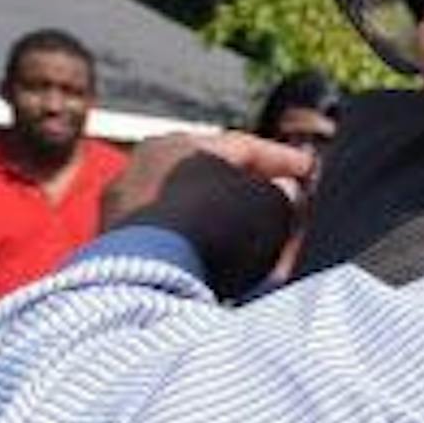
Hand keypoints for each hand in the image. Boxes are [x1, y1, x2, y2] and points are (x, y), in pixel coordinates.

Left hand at [103, 134, 314, 297]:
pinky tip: (231, 278)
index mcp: (176, 143)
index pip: (242, 147)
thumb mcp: (272, 202)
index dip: (284, 160)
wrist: (154, 279)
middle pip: (215, 184)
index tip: (309, 172)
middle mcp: (140, 170)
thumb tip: (284, 195)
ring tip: (266, 257)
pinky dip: (204, 259)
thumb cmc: (215, 226)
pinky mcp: (115, 256)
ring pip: (195, 221)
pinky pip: (175, 251)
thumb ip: (283, 193)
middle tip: (289, 215)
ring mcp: (122, 214)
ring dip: (232, 235)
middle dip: (256, 201)